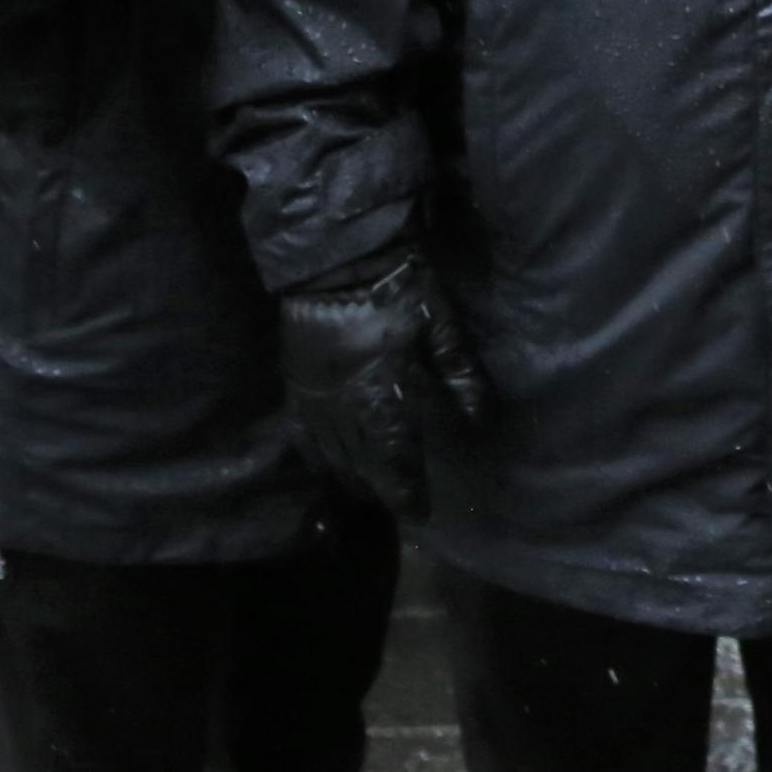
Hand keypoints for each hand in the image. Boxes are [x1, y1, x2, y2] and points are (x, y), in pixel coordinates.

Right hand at [274, 253, 490, 517]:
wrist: (337, 258)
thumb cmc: (399, 287)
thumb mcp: (441, 324)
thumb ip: (459, 372)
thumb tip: (477, 417)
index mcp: (384, 395)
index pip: (396, 460)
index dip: (407, 492)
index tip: (418, 513)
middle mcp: (346, 408)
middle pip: (363, 466)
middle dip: (381, 489)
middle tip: (397, 502)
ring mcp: (316, 399)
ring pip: (332, 457)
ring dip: (351, 478)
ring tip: (367, 491)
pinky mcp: (294, 385)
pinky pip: (302, 435)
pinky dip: (316, 456)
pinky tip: (325, 466)